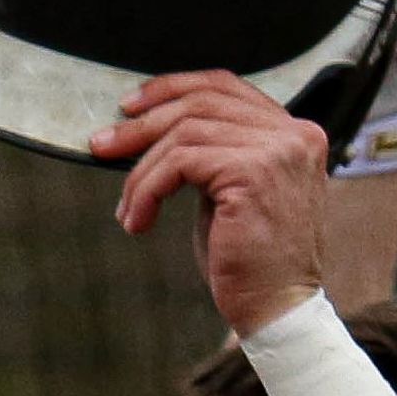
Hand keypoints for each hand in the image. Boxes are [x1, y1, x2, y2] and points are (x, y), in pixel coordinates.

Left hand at [97, 72, 332, 337]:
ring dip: (141, 172)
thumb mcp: (230, 191)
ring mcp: (277, 151)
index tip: (130, 107)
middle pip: (201, 104)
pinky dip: (146, 190)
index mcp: (295, 133)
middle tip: (101, 146)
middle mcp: (294, 134)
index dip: (172, 88)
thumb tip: (149, 129)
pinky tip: (137, 222)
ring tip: (127, 209)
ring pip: (184, 134)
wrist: (275, 308)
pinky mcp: (252, 173)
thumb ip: (212, 153)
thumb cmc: (248, 260)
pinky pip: (179, 163)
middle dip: (142, 124)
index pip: (225, 86)